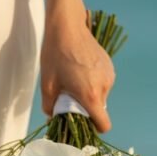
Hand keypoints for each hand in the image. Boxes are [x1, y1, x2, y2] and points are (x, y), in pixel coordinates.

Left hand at [40, 6, 115, 132]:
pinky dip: (92, 83)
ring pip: (100, 96)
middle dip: (86, 110)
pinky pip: (102, 83)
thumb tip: (52, 118)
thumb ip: (50, 107)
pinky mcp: (109, 65)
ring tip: (73, 82)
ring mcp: (109, 74)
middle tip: (68, 99)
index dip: (93, 129)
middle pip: (99, 111)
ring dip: (89, 95)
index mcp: (91, 95)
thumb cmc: (55, 56)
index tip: (81, 125)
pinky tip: (79, 72)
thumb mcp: (47, 85)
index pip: (103, 124)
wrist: (67, 26)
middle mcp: (104, 86)